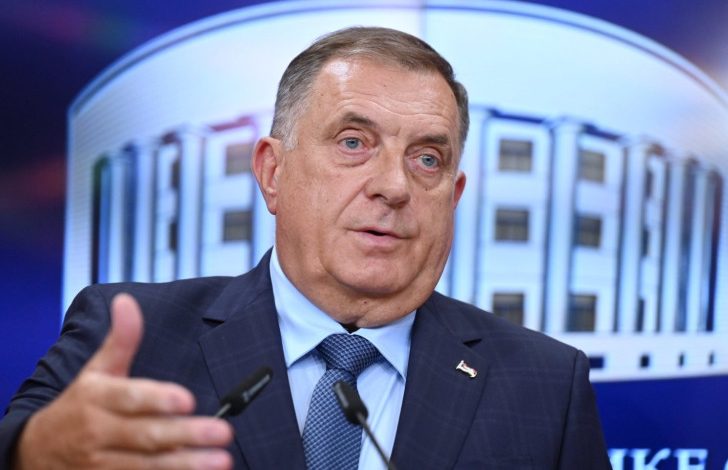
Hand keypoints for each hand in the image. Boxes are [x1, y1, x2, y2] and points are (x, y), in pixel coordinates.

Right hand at [13, 293, 233, 469]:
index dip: (158, 399)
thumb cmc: (80, 404)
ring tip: (221, 460)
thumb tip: (127, 301)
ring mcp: (103, 464)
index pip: (130, 398)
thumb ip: (121, 340)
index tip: (188, 399)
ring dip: (187, 464)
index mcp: (98, 398)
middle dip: (187, 434)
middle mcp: (99, 432)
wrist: (37, 451)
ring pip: (149, 466)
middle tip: (222, 431)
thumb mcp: (96, 370)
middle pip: (146, 435)